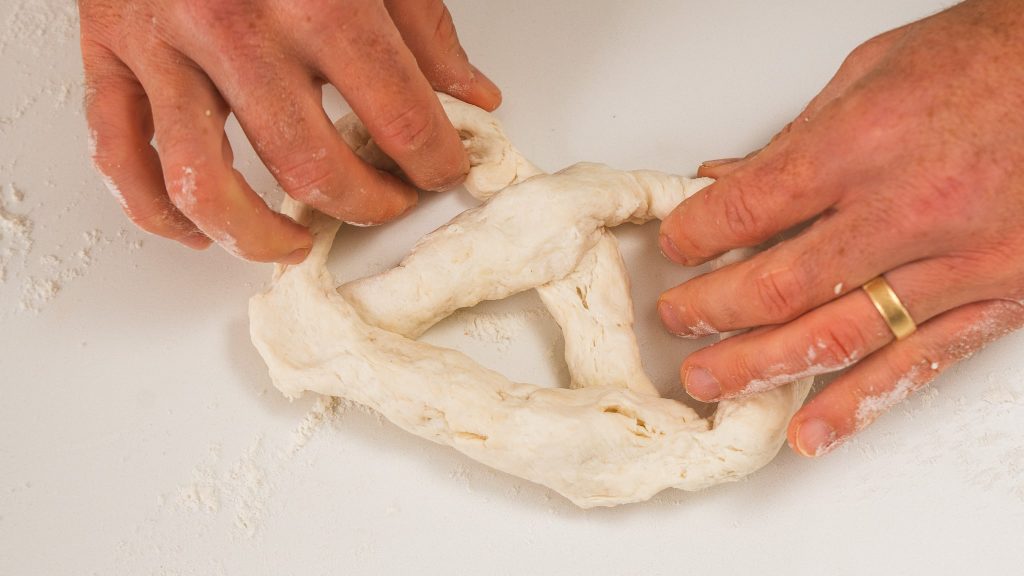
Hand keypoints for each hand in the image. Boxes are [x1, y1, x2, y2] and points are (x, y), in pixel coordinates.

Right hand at [80, 0, 500, 261]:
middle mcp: (237, 26)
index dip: (436, 163)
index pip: (400, 118)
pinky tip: (199, 232)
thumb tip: (472, 97)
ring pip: (204, 184)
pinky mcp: (109, 53)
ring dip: (259, 238)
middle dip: (366, 206)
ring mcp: (164, 44)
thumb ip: (424, 31)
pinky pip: (121, 157)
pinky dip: (158, 213)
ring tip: (296, 243)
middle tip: (388, 203)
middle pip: (309, 165)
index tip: (443, 173)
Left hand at [657, 0, 1023, 456]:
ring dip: (762, 367)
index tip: (678, 245)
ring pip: (839, 336)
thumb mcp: (873, 73)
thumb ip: (795, 141)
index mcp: (866, 143)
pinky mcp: (1000, 297)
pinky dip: (859, 405)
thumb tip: (727, 181)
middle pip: (781, 285)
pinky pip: (918, 364)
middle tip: (678, 319)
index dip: (696, 235)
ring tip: (710, 381)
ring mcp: (960, 261)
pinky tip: (810, 431)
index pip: (750, 209)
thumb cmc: (988, 61)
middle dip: (712, 310)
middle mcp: (910, 209)